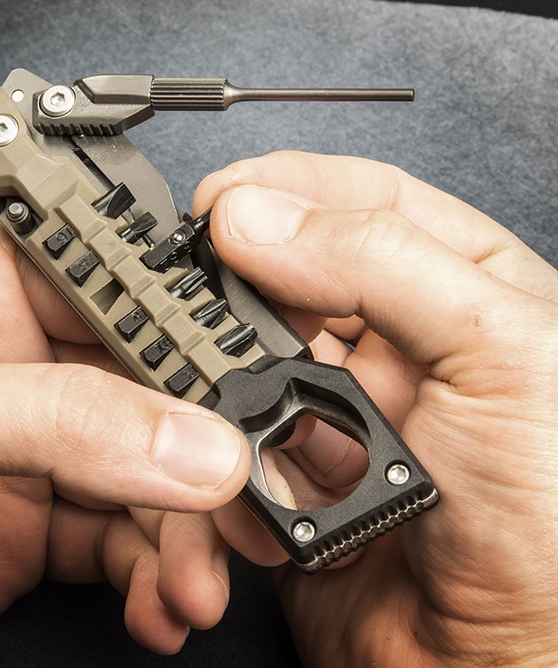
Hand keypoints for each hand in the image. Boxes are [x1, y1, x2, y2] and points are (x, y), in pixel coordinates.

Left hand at [0, 227, 249, 664]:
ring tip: (191, 584)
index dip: (183, 327)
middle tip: (233, 507)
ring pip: (148, 473)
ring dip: (182, 534)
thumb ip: (59, 421)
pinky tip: (158, 603)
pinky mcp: (36, 524)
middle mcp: (15, 366)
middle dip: (195, 454)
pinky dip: (153, 574)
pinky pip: (125, 538)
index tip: (242, 383)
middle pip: (147, 390)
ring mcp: (32, 449)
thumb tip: (190, 440)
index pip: (114, 286)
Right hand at [194, 153, 556, 666]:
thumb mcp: (499, 356)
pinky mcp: (294, 473)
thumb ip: (379, 265)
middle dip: (237, 288)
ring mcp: (339, 409)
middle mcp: (396, 345)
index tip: (221, 199)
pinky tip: (264, 492)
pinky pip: (234, 443)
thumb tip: (260, 218)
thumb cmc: (553, 526)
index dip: (289, 190)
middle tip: (194, 293)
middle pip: (291, 279)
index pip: (364, 202)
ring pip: (249, 363)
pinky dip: (231, 463)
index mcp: (461, 291)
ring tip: (232, 408)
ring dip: (227, 388)